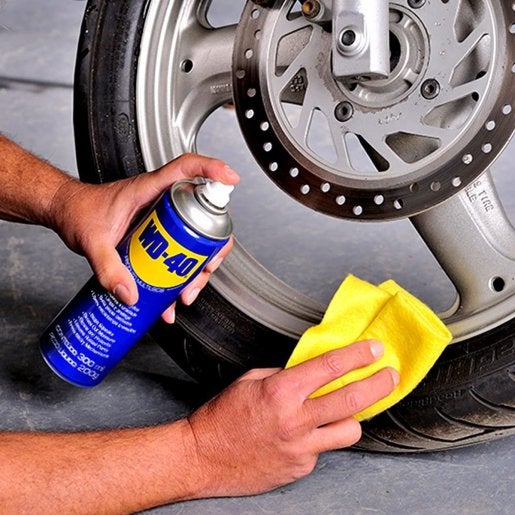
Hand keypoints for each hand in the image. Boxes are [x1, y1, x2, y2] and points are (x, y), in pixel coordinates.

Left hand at [48, 153, 239, 320]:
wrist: (67, 214)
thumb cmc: (79, 211)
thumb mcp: (92, 241)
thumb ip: (108, 269)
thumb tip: (131, 294)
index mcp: (149, 189)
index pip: (187, 168)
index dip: (213, 169)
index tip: (231, 178)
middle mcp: (161, 203)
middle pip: (203, 216)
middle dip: (212, 248)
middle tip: (205, 269)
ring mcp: (162, 221)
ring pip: (195, 242)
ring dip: (197, 270)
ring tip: (186, 293)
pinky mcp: (157, 237)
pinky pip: (178, 256)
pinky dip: (179, 280)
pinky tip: (170, 300)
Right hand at [186, 340, 398, 497]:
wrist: (202, 457)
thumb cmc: (222, 416)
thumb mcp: (251, 381)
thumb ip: (285, 375)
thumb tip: (311, 373)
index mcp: (282, 391)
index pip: (330, 366)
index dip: (358, 355)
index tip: (374, 349)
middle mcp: (296, 419)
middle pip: (352, 399)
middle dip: (379, 385)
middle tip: (389, 376)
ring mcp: (301, 448)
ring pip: (349, 430)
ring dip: (353, 417)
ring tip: (348, 409)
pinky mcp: (300, 468)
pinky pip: (323, 449)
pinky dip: (320, 438)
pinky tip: (304, 434)